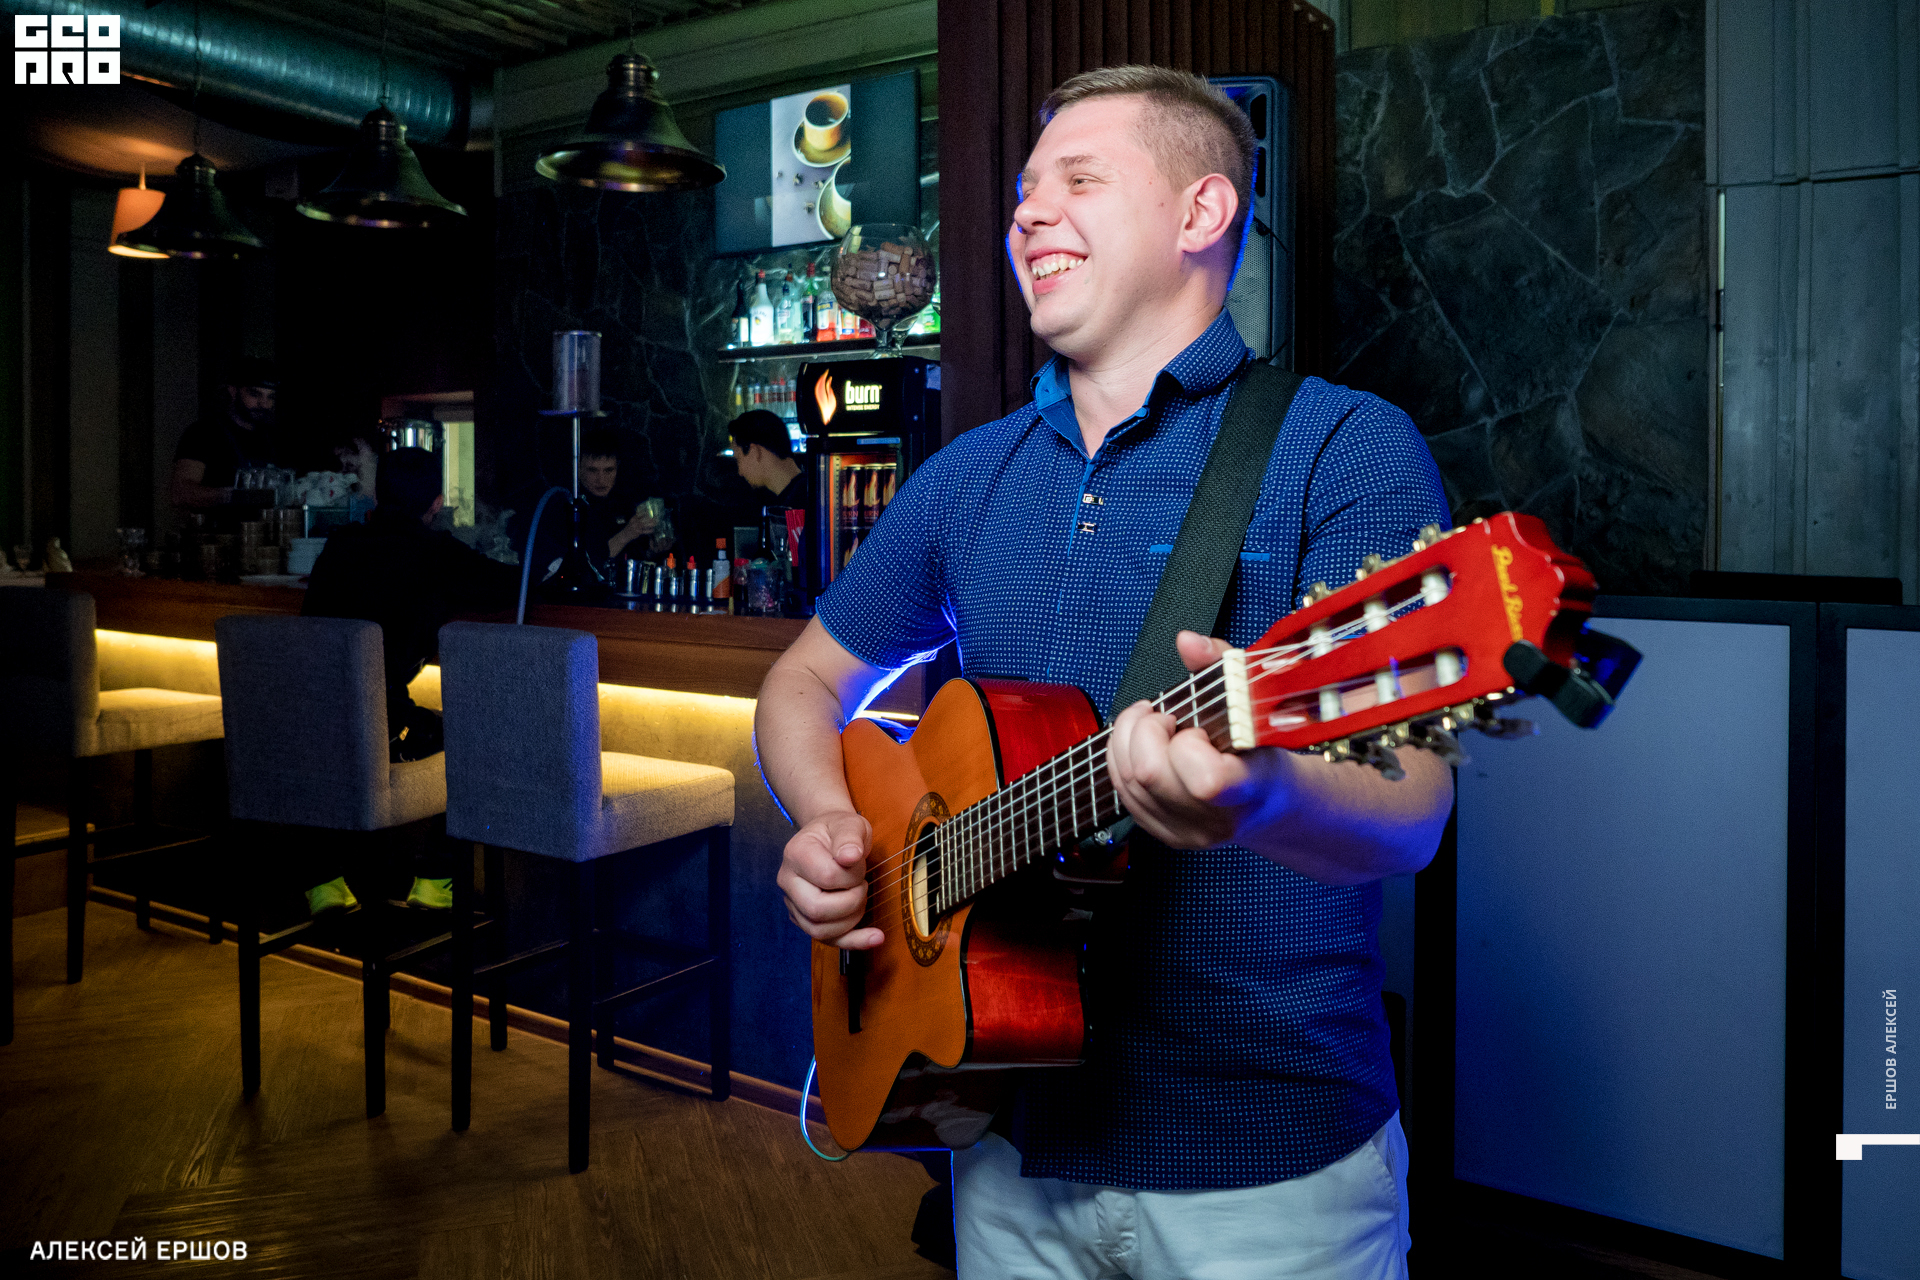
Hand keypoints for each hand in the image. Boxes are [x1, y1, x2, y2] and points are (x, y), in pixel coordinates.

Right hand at [622, 510, 657, 536]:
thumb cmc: (630, 528)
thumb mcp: (632, 521)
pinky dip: (649, 531)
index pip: (640, 513)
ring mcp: (636, 527)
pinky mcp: (638, 532)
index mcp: (633, 518)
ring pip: (645, 525)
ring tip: (655, 523)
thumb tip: (646, 515)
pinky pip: (645, 531)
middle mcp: (634, 522)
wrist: (624, 535)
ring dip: (651, 524)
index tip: (651, 511)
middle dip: (650, 518)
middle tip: (656, 518)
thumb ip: (637, 518)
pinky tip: (652, 530)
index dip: (646, 512)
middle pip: (644, 519)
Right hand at [775, 808, 881, 948]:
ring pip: (819, 931)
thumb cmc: (839, 830)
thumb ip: (849, 837)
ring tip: (861, 899)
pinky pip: (827, 940)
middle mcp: (788, 881)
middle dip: (851, 902)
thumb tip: (849, 857)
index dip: (851, 875)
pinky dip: (854, 941)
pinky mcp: (805, 919)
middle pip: (816, 910)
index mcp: (795, 854)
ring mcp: (794, 903)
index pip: (826, 877)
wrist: (828, 837)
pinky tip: (876, 937)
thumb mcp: (849, 823)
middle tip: (861, 884)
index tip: (858, 863)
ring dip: (851, 920)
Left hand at [1106, 630, 1290, 849]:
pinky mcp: (1166, 835)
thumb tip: (1188, 642)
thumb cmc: (1267, 746)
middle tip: (1164, 716)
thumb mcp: (1256, 699)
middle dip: (1145, 731)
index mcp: (1250, 787)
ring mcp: (1188, 832)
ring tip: (1152, 723)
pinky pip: (1123, 794)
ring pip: (1128, 783)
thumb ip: (1222, 664)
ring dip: (1128, 741)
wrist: (1272, 802)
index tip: (1197, 726)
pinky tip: (1142, 743)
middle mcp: (1217, 819)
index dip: (1188, 744)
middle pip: (1150, 775)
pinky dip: (1122, 759)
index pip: (1206, 781)